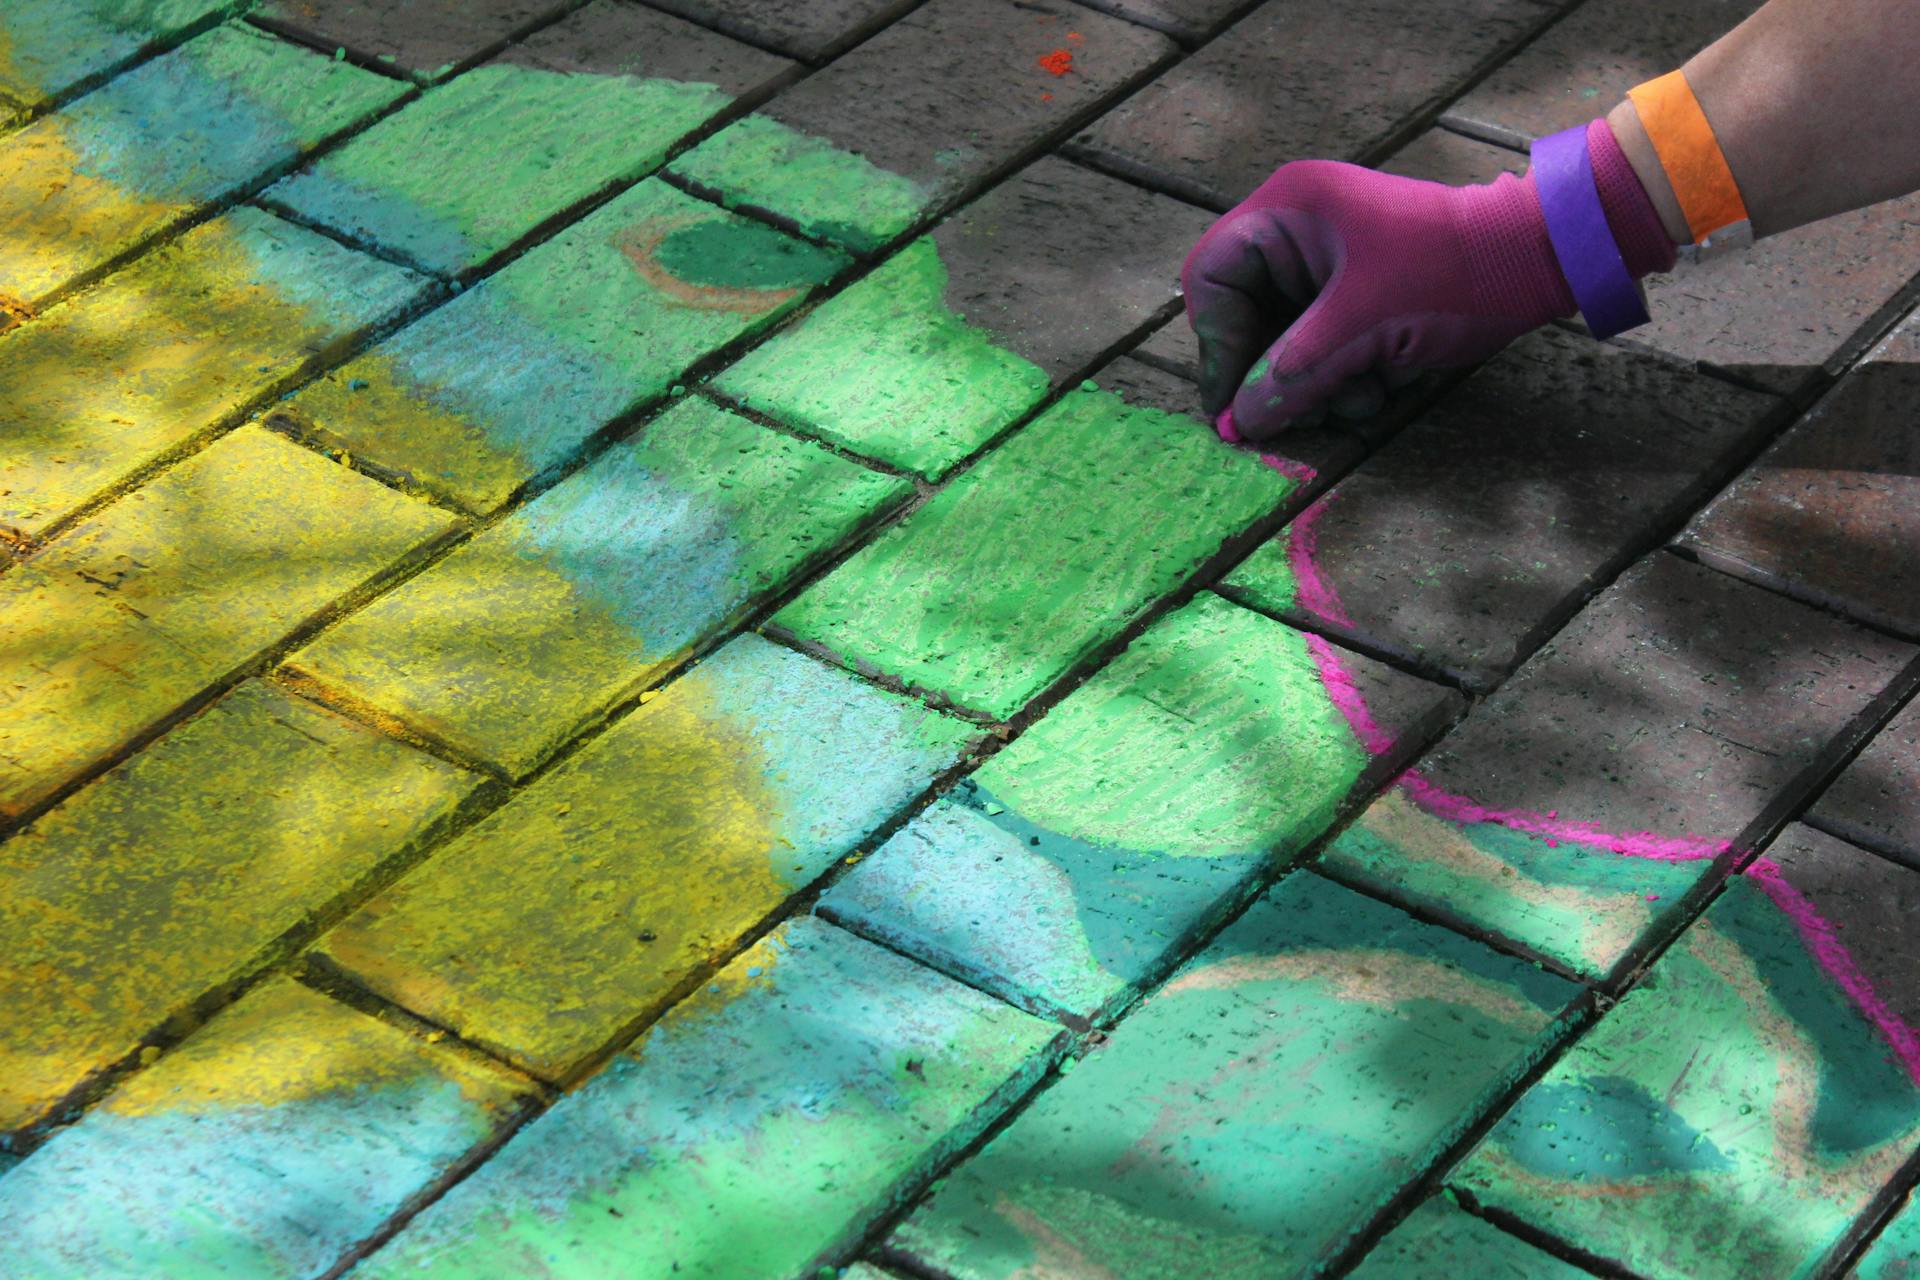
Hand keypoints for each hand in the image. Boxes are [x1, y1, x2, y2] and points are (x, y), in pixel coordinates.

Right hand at [1181, 158, 1576, 440]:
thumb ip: (1292, 375)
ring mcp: (1328, 261)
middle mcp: (1298, 229)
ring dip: (1315, 381)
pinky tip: (1377, 386)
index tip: (1234, 402)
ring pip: (1284, 338)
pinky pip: (1321, 343)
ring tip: (1358, 397)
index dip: (1217, 343)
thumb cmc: (1451, 272)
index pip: (1213, 277)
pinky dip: (1342, 373)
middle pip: (1245, 314)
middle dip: (1275, 370)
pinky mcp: (1357, 291)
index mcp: (1288, 210)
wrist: (1539, 260)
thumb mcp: (1362, 329)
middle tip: (1295, 413)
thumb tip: (1237, 422)